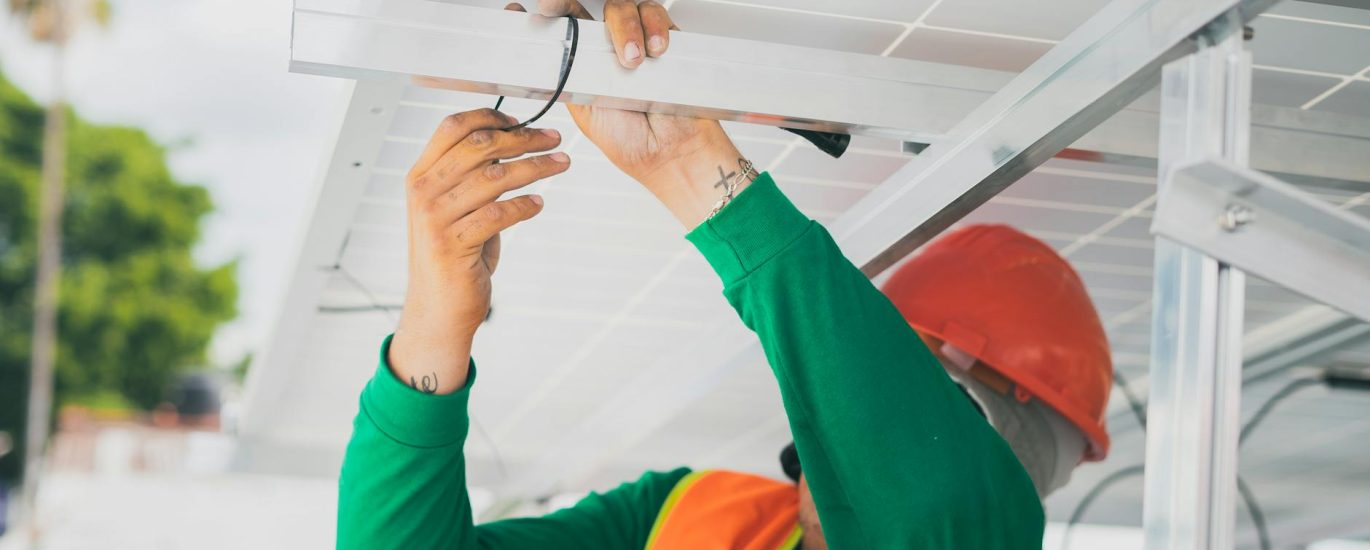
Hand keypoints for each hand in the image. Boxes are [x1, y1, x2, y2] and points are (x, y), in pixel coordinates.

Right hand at [389, 108, 567, 393]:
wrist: (438, 309)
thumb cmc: (455, 255)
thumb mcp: (456, 208)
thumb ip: (473, 176)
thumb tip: (514, 140)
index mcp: (420, 175)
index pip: (452, 127)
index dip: (489, 116)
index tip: (522, 121)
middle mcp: (423, 191)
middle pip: (479, 146)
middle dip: (523, 138)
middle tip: (554, 139)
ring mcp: (435, 219)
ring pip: (494, 177)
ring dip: (535, 167)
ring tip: (562, 164)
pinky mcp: (453, 245)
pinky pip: (498, 215)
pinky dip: (524, 206)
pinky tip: (539, 204)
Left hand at [510, 0, 749, 228]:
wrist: (670, 154)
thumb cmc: (630, 141)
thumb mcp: (583, 110)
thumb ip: (564, 79)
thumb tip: (539, 58)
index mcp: (583, 64)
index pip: (562, 25)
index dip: (547, 12)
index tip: (527, 9)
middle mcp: (608, 48)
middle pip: (587, 7)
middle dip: (565, 2)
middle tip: (551, 6)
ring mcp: (637, 41)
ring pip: (622, 7)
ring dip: (624, 27)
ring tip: (631, 60)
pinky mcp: (665, 40)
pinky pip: (656, 16)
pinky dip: (655, 27)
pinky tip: (655, 49)